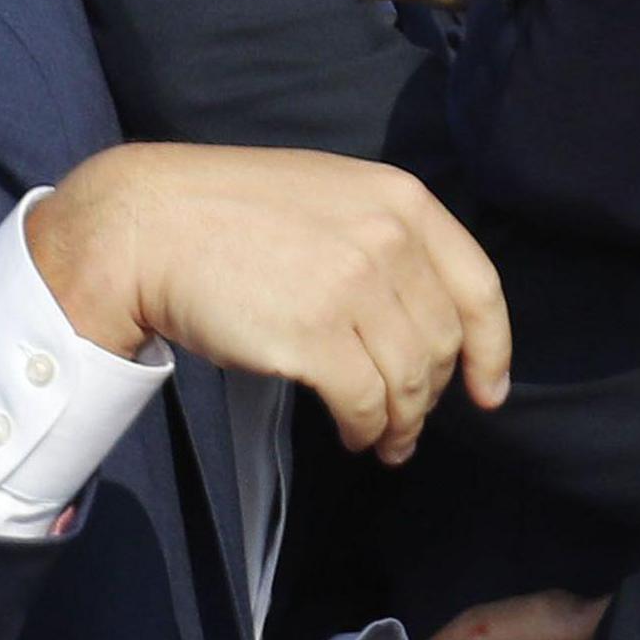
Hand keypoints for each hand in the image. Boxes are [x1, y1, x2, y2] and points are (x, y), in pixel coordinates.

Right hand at [22, 144, 508, 459]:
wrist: (147, 226)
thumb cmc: (232, 215)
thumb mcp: (332, 197)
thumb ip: (387, 240)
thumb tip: (425, 317)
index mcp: (403, 201)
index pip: (479, 287)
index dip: (492, 349)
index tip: (490, 390)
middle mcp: (389, 239)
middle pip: (442, 342)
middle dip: (433, 395)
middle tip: (412, 423)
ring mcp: (354, 287)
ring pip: (410, 379)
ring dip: (403, 423)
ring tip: (386, 442)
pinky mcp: (315, 336)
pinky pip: (367, 403)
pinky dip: (368, 430)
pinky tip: (354, 436)